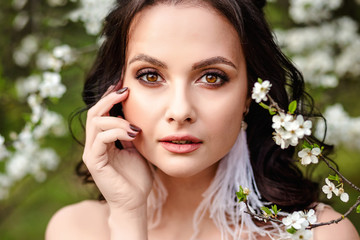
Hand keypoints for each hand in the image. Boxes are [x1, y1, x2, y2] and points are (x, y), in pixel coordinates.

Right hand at [82, 87, 152, 210]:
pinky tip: (133, 134)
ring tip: (135, 126)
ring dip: (117, 118)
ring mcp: (92, 153)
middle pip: (94, 113)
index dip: (110, 98)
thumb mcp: (137, 149)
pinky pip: (101, 139)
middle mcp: (94, 145)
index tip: (125, 86)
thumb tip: (136, 114)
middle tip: (126, 90)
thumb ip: (132, 133)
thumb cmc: (137, 177)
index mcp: (102, 141)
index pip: (101, 113)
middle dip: (109, 99)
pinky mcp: (94, 162)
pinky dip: (117, 132)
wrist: (135, 202)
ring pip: (96, 122)